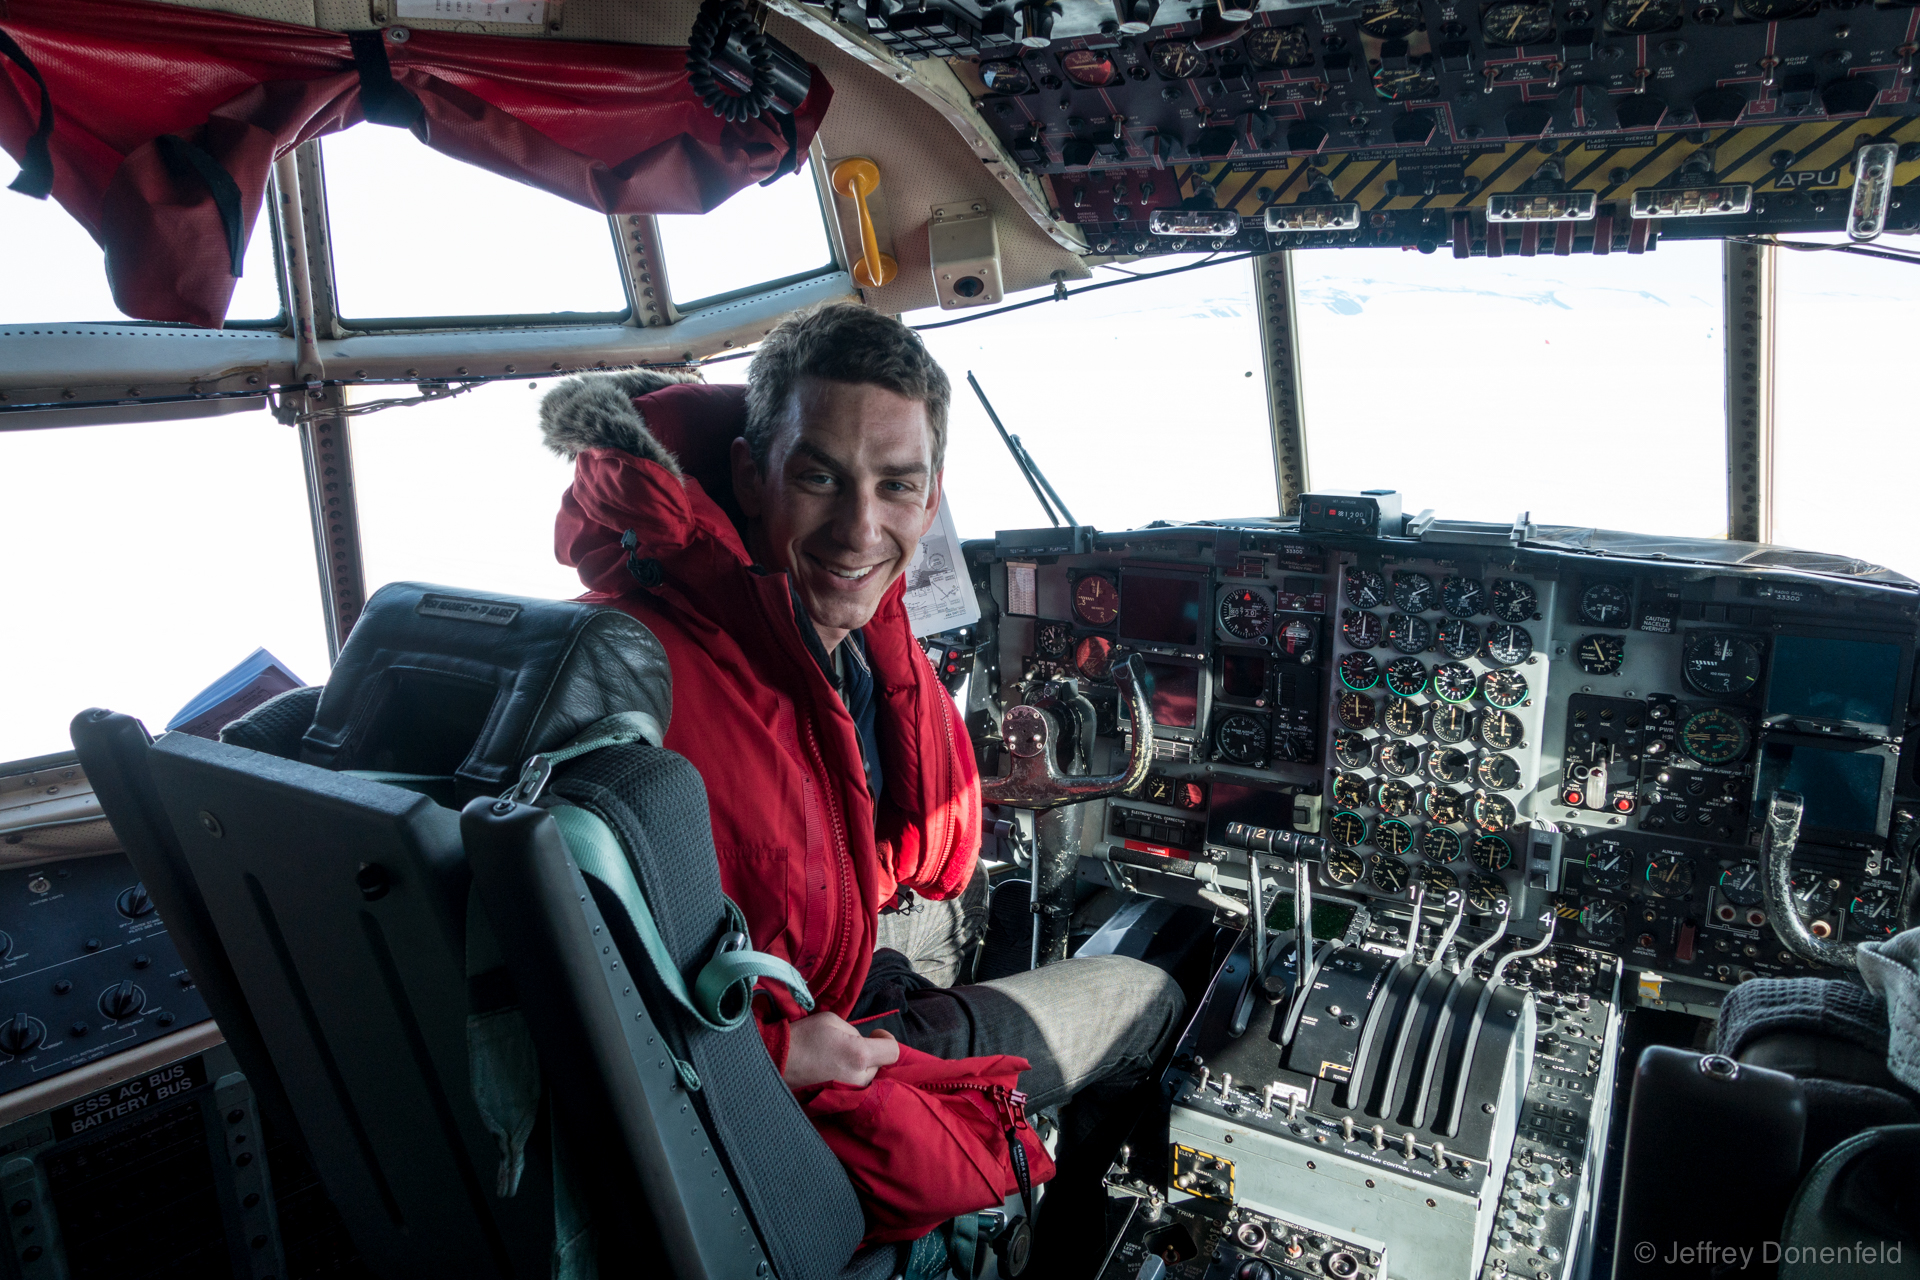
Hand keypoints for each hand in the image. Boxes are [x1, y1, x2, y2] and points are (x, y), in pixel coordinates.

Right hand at [780, 1011, 898, 1088]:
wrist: (775, 1062)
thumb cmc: (803, 1037)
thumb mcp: (832, 1021)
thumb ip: (854, 1031)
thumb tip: (860, 1042)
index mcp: (860, 1054)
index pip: (892, 1051)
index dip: (886, 1039)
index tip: (875, 1034)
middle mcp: (859, 1078)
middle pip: (879, 1064)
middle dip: (869, 1053)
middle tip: (848, 1045)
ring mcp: (848, 1093)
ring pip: (866, 1077)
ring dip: (858, 1067)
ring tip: (836, 1058)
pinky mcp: (838, 1101)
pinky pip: (853, 1087)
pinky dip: (848, 1078)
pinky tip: (832, 1070)